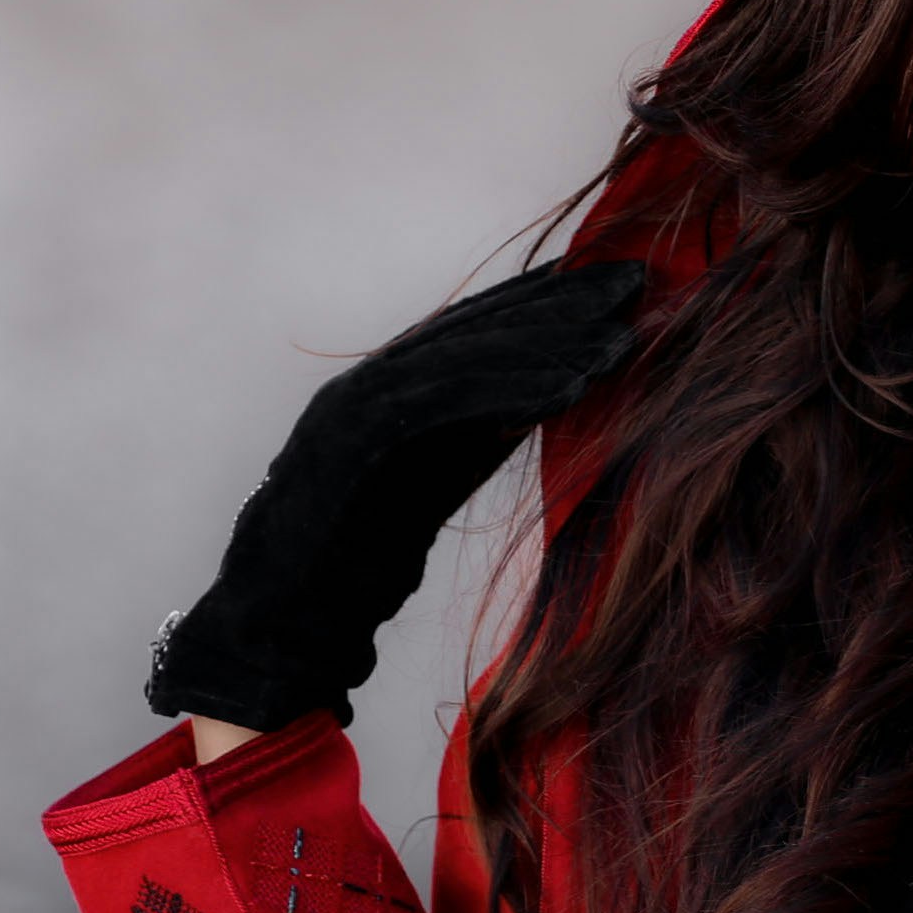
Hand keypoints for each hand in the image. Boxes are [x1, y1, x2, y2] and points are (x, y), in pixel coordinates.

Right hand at [146, 257, 646, 732]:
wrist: (279, 630)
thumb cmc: (353, 570)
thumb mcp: (433, 486)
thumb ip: (476, 438)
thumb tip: (546, 396)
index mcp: (385, 391)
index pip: (476, 331)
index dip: (546, 302)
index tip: (616, 287)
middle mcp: (366, 384)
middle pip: (474, 327)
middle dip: (557, 303)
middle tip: (634, 283)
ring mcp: (351, 406)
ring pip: (461, 356)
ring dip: (545, 345)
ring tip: (614, 344)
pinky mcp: (346, 441)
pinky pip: (440, 402)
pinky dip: (508, 390)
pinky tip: (570, 389)